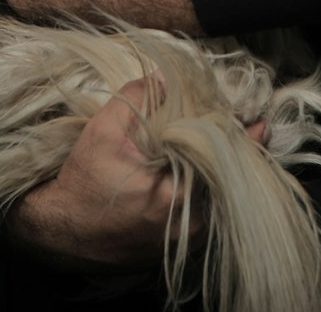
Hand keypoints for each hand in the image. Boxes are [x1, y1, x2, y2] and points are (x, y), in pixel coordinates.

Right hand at [6, 75, 268, 271]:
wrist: (62, 231)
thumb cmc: (82, 182)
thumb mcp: (103, 131)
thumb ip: (137, 97)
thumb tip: (166, 77)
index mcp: (170, 196)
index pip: (219, 159)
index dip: (237, 136)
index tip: (257, 120)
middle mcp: (185, 224)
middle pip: (227, 181)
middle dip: (237, 151)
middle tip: (256, 125)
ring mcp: (185, 238)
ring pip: (222, 197)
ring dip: (228, 168)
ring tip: (240, 141)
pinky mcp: (181, 243)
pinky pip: (211, 210)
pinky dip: (215, 186)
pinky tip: (214, 165)